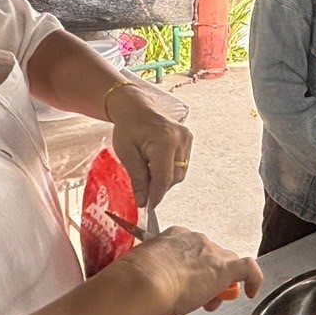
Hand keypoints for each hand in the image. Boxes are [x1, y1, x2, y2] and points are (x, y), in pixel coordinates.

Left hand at [107, 88, 192, 207]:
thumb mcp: (127, 154)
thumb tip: (143, 202)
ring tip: (148, 171)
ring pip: (180, 173)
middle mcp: (181, 139)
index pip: (164, 178)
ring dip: (164, 179)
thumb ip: (137, 178)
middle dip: (158, 187)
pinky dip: (169, 170)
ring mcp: (187, 139)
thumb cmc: (128, 127)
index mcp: (164, 141)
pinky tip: (156, 164)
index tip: (147, 207)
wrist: (136, 107)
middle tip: (142, 188)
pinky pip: (182, 165)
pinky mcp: (188, 140)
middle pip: (174, 177)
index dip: (156, 196)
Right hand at [115, 226, 263, 314]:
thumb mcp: (142, 271)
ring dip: (221, 283)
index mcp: (174, 236)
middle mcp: (195, 239)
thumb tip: (146, 286)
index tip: (184, 283)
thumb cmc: (134, 280)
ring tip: (210, 302)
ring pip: (226, 264)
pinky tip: (251, 292)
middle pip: (211, 256)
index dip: (192, 268)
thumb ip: (151, 274)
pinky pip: (248, 268)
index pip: (191, 250)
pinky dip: (253, 279)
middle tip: (198, 298)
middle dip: (207, 277)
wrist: (141, 283)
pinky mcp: (224, 269)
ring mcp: (210, 253)